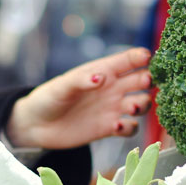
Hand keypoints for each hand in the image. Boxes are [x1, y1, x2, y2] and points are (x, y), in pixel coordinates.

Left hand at [5, 47, 152, 149]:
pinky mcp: (109, 128)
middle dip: (148, 80)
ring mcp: (112, 108)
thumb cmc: (48, 98)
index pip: (128, 60)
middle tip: (144, 83)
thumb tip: (101, 77)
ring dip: (143, 105)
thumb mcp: (62, 86)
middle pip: (142, 81)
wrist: (37, 126)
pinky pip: (130, 128)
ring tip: (131, 106)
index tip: (147, 57)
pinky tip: (117, 126)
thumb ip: (81, 80)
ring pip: (141, 104)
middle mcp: (112, 89)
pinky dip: (130, 127)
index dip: (141, 56)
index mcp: (102, 71)